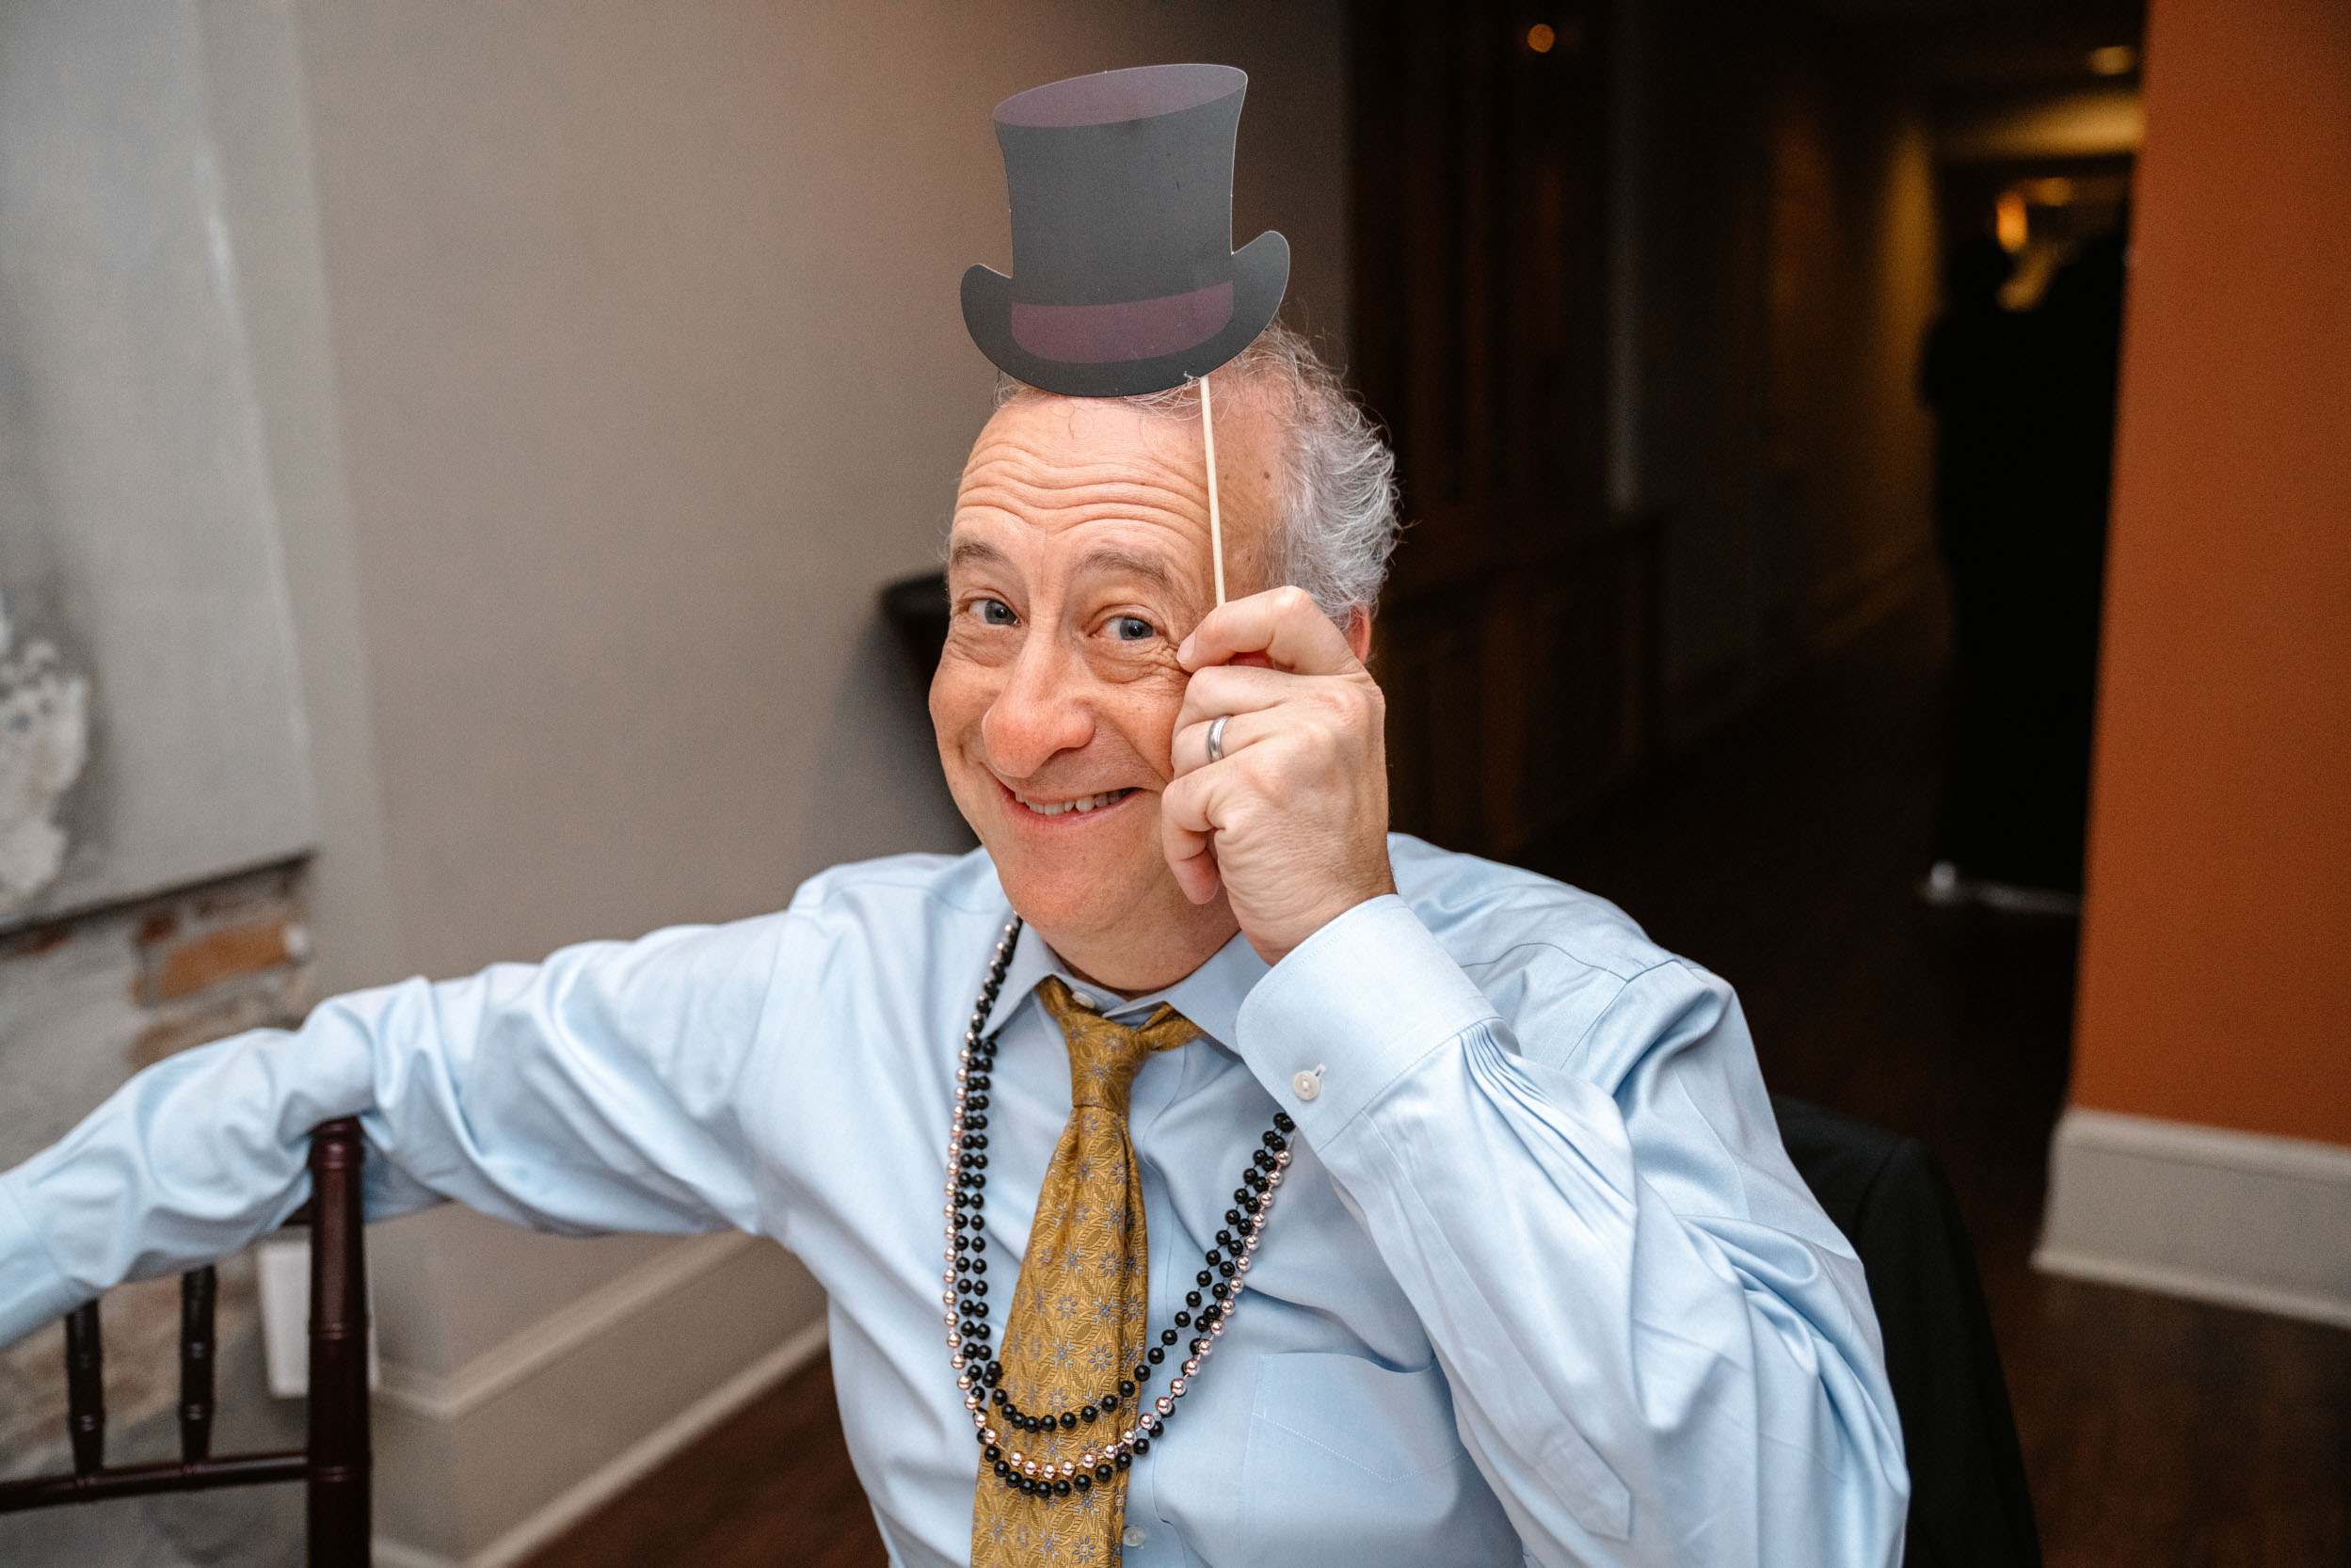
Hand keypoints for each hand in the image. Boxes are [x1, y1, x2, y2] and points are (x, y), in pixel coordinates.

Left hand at [1162, 587, 1395, 964]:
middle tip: (1229, 804)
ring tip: (1228, 839)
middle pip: (1208, 685)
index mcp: (1350, 691)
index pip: (1287, 609)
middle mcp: (1333, 707)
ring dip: (1189, 801)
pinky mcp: (1257, 786)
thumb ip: (1283, 701)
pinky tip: (1215, 874)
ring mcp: (1299, 742)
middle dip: (1194, 746)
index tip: (1197, 657)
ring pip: (1185, 740)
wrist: (1338, 936)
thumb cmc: (1316, 853)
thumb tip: (1204, 653)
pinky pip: (1179, 796)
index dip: (1228, 624)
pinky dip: (1182, 843)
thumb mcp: (1323, 757)